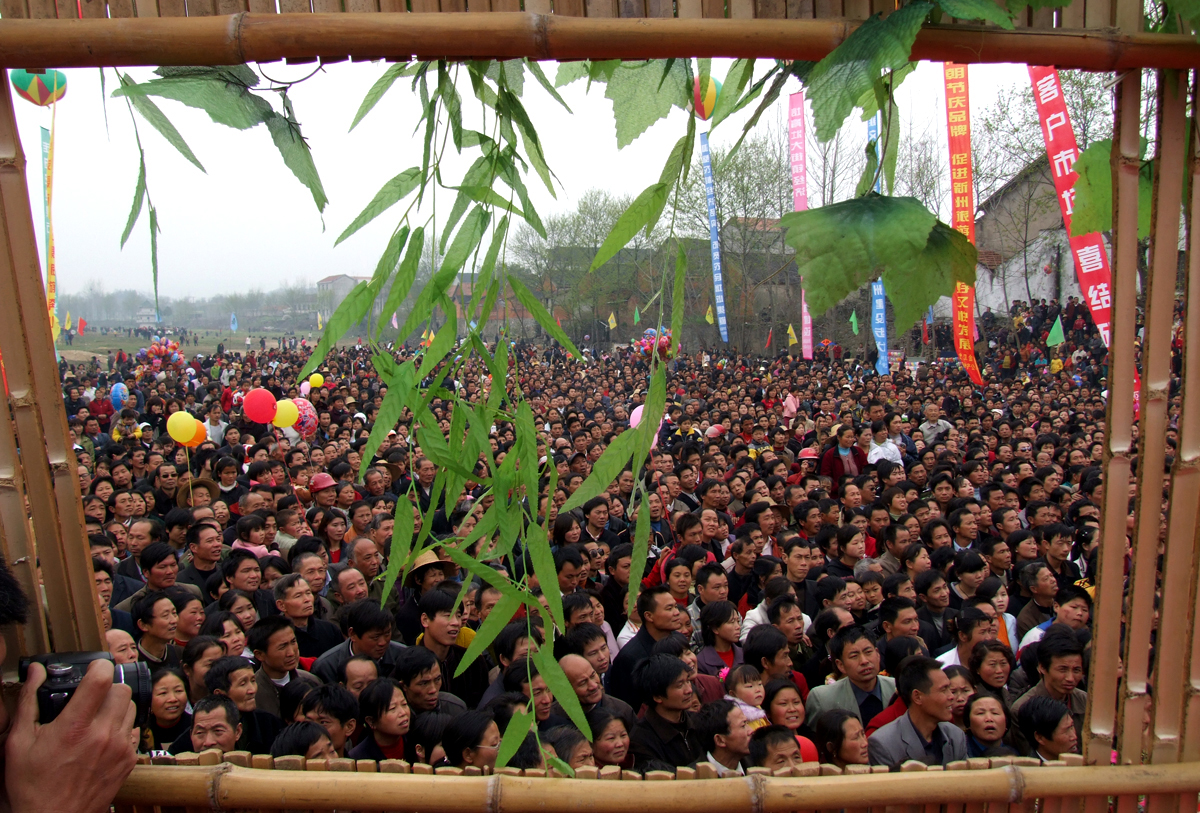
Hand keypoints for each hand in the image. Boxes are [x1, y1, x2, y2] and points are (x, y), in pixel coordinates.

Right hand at [5, 660, 136, 812]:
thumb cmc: (32, 785)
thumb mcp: (19, 742)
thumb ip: (29, 701)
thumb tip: (36, 672)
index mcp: (75, 728)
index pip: (101, 679)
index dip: (99, 666)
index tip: (93, 667)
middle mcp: (103, 735)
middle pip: (121, 690)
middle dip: (107, 688)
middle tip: (91, 696)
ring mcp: (119, 748)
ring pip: (131, 708)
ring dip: (116, 707)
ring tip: (96, 717)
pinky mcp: (128, 761)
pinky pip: (133, 730)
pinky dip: (121, 727)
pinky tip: (102, 736)